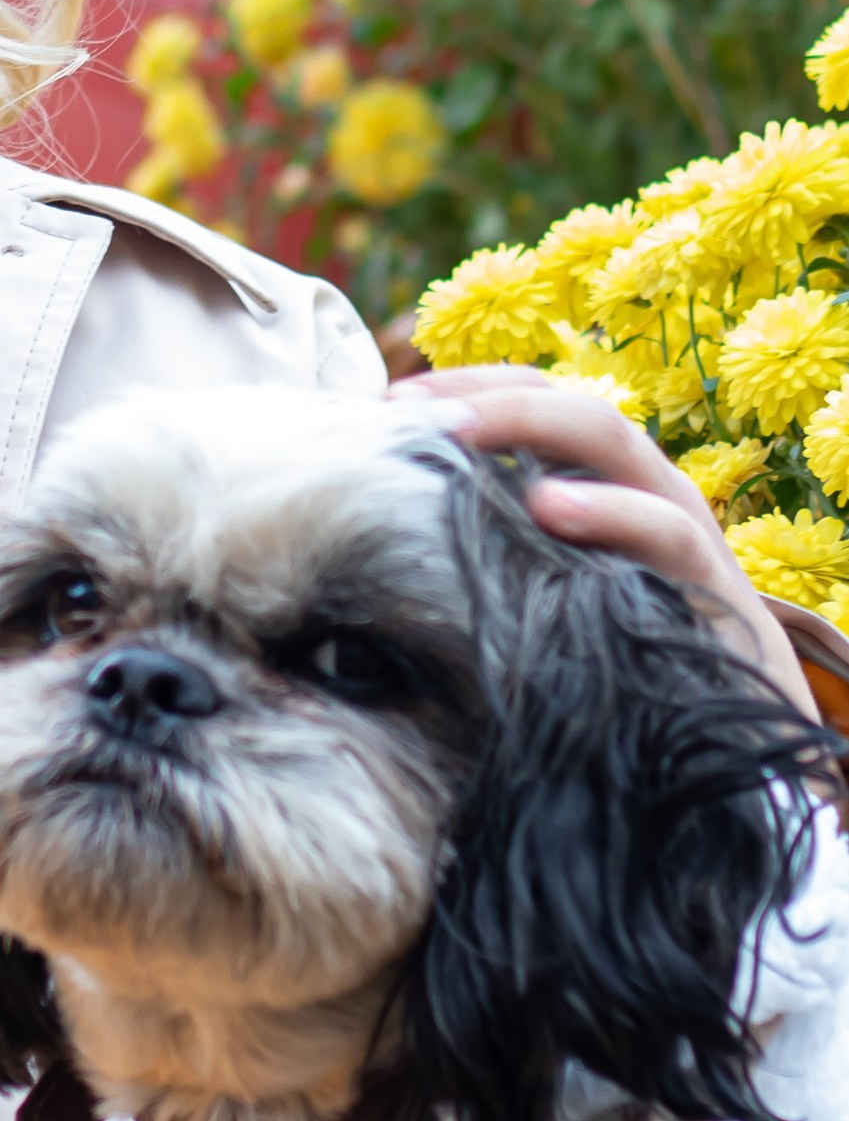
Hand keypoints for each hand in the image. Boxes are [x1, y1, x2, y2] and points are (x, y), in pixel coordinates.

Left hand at [394, 366, 815, 715]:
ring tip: (462, 434)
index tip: (391, 401)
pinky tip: (550, 510)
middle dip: (489, 397)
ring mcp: (680, 526)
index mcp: (603, 479)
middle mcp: (643, 486)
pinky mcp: (709, 581)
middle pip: (570, 407)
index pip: (540, 396)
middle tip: (411, 411)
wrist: (730, 734)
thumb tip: (390, 516)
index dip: (469, 386)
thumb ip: (494, 542)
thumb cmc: (620, 647)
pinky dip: (608, 511)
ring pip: (618, 444)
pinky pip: (664, 531)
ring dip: (537, 425)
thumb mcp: (552, 585)